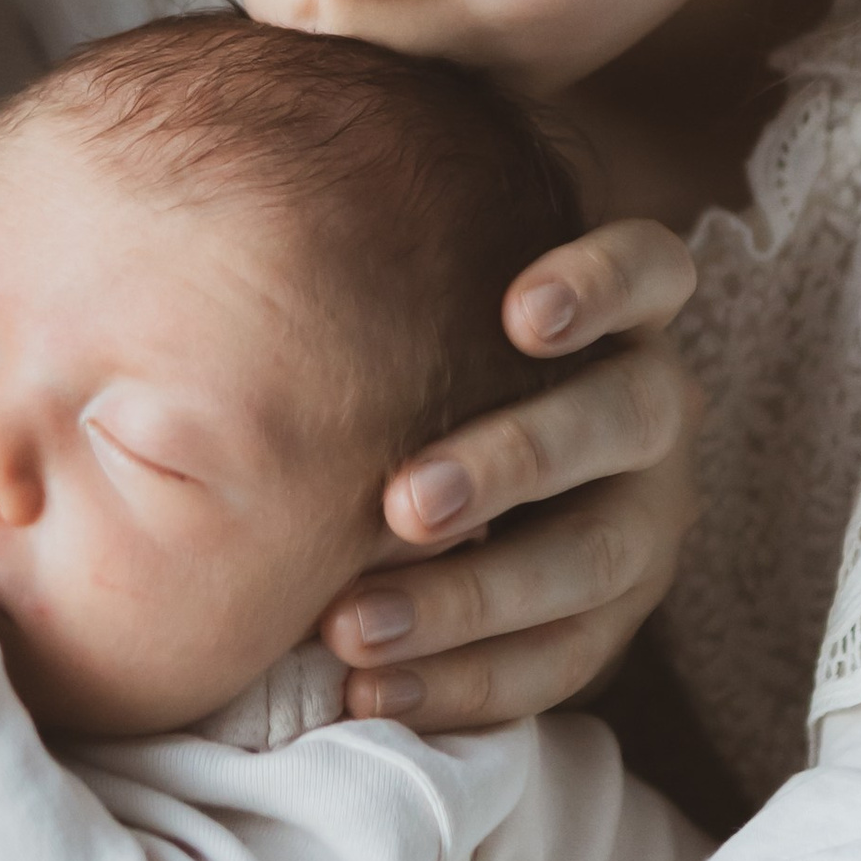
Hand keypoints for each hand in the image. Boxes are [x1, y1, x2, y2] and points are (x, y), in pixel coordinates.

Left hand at [324, 219, 702, 725]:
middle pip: (623, 420)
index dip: (602, 284)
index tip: (517, 312)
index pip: (653, 269)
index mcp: (618, 316)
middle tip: (403, 502)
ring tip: (354, 626)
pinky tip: (371, 691)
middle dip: (514, 461)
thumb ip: (352, 247)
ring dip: (473, 597)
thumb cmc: (404, 356)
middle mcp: (651, 411)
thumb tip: (207, 169)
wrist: (446, 482)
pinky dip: (467, 684)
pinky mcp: (614, 621)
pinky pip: (560, 664)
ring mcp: (644, 519)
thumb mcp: (404, 296)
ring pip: (593, 559)